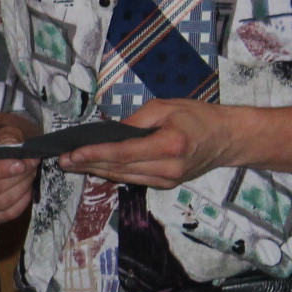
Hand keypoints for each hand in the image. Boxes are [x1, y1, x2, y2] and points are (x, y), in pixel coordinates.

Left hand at [58, 96, 241, 187]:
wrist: (228, 138)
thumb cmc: (198, 117)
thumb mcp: (165, 107)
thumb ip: (135, 122)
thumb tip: (109, 133)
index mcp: (169, 145)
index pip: (123, 153)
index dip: (95, 155)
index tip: (72, 154)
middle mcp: (168, 168)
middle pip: (119, 169)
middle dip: (88, 165)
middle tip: (62, 160)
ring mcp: (168, 180)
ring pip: (124, 178)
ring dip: (96, 171)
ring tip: (72, 165)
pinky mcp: (167, 184)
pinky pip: (134, 179)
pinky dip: (113, 173)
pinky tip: (96, 168)